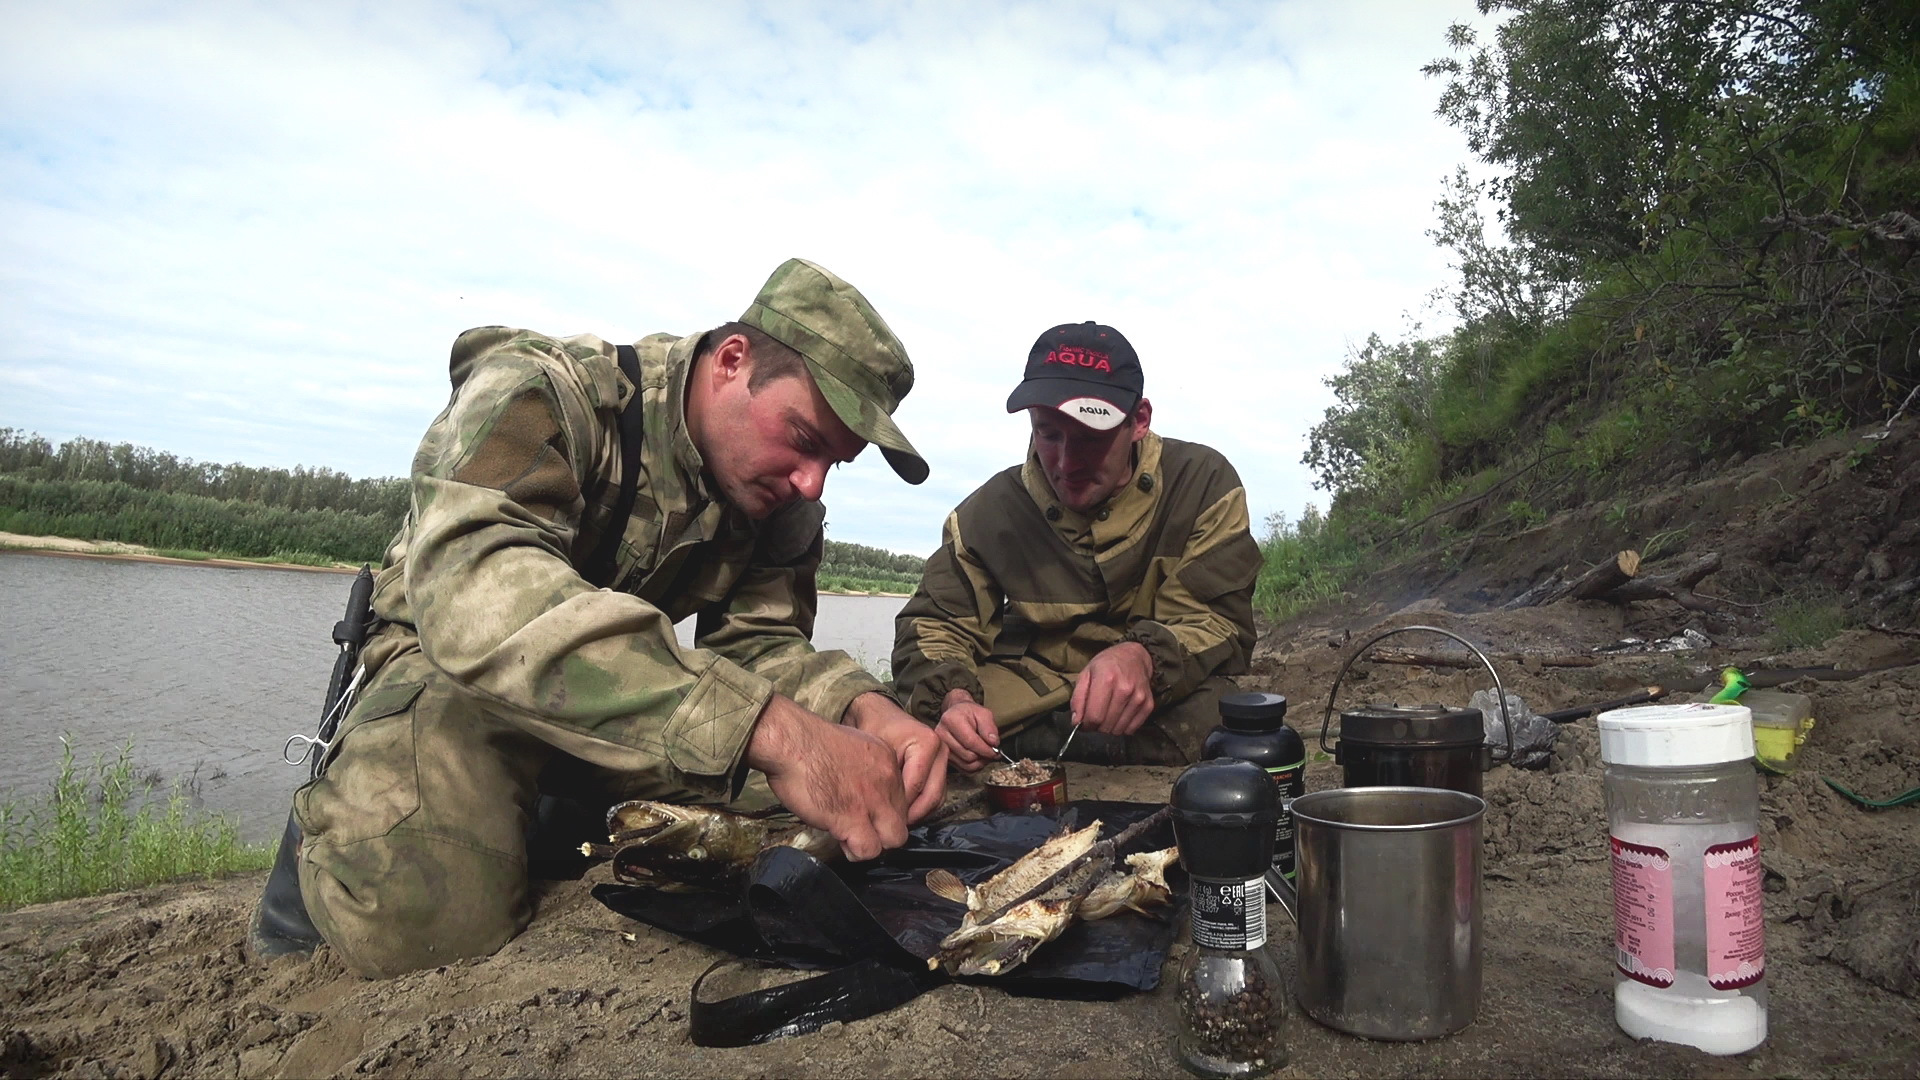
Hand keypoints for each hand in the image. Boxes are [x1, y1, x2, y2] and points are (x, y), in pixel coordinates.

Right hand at [744, 694, 908, 860]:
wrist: (790, 741)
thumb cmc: (806, 742)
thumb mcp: (850, 745)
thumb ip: (863, 768)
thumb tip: (857, 787)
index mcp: (886, 760)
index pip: (901, 798)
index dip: (882, 811)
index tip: (865, 812)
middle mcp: (886, 779)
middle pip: (902, 820)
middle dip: (882, 830)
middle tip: (860, 828)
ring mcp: (872, 800)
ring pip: (893, 839)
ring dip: (871, 843)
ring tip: (848, 837)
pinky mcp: (852, 818)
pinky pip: (869, 850)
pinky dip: (855, 851)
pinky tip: (840, 838)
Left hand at [845, 692, 948, 821]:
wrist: (880, 715)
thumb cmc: (875, 729)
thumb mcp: (876, 752)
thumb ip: (883, 779)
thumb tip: (884, 811)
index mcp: (927, 743)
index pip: (915, 786)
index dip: (899, 807)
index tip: (882, 819)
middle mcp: (942, 751)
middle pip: (931, 796)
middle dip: (911, 815)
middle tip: (891, 827)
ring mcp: (945, 759)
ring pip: (936, 799)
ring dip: (918, 813)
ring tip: (895, 822)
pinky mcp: (942, 768)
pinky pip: (935, 794)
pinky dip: (921, 806)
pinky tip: (903, 812)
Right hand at [934, 688, 1000, 773]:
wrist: (956, 714)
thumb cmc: (969, 713)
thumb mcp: (983, 713)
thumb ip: (989, 727)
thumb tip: (993, 743)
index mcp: (951, 720)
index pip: (970, 742)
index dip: (985, 749)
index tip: (995, 751)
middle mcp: (941, 735)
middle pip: (968, 755)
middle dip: (983, 756)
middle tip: (991, 751)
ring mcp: (941, 747)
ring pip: (966, 765)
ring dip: (979, 762)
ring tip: (985, 753)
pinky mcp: (944, 757)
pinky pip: (962, 768)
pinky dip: (974, 766)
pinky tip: (978, 757)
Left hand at [1071, 641, 1154, 735]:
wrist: (1134, 656)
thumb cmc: (1107, 665)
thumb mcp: (1085, 674)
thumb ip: (1078, 699)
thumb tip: (1077, 722)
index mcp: (1106, 679)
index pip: (1094, 716)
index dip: (1086, 725)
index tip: (1084, 723)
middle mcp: (1125, 689)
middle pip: (1106, 725)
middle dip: (1097, 726)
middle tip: (1096, 716)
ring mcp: (1139, 698)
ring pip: (1118, 730)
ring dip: (1109, 728)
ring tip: (1107, 714)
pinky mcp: (1148, 704)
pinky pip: (1131, 729)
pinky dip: (1122, 727)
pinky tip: (1119, 715)